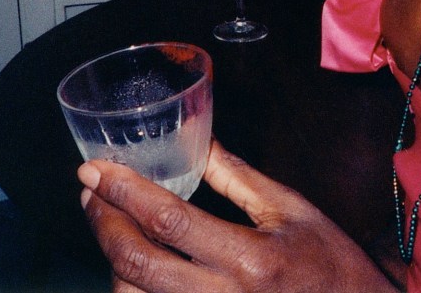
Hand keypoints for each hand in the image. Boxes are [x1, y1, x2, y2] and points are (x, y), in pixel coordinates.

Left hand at [79, 139, 398, 292]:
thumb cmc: (329, 263)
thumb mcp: (291, 210)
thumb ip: (238, 178)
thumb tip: (198, 142)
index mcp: (249, 258)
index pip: (169, 220)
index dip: (124, 192)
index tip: (95, 170)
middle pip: (137, 264)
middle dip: (103, 224)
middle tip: (91, 194)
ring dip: (113, 261)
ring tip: (111, 225)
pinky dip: (134, 290)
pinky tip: (133, 265)